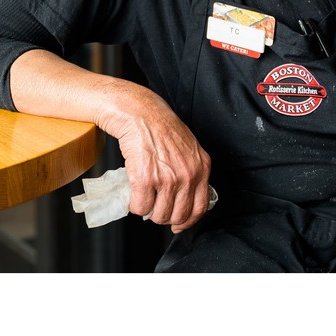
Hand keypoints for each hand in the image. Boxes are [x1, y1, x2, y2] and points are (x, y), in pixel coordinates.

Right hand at [8, 50, 211, 232]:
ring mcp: (167, 177)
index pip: (200, 208)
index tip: (177, 224)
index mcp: (201, 167)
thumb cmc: (160, 126)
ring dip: (148, 210)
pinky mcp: (145, 178)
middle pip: (177, 215)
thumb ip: (192, 171)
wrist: (139, 111)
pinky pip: (140, 207)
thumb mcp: (188, 147)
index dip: (186, 221)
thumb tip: (186, 198)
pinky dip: (134, 204)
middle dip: (163, 216)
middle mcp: (187, 174)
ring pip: (157, 214)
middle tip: (154, 205)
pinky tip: (133, 192)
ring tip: (143, 196)